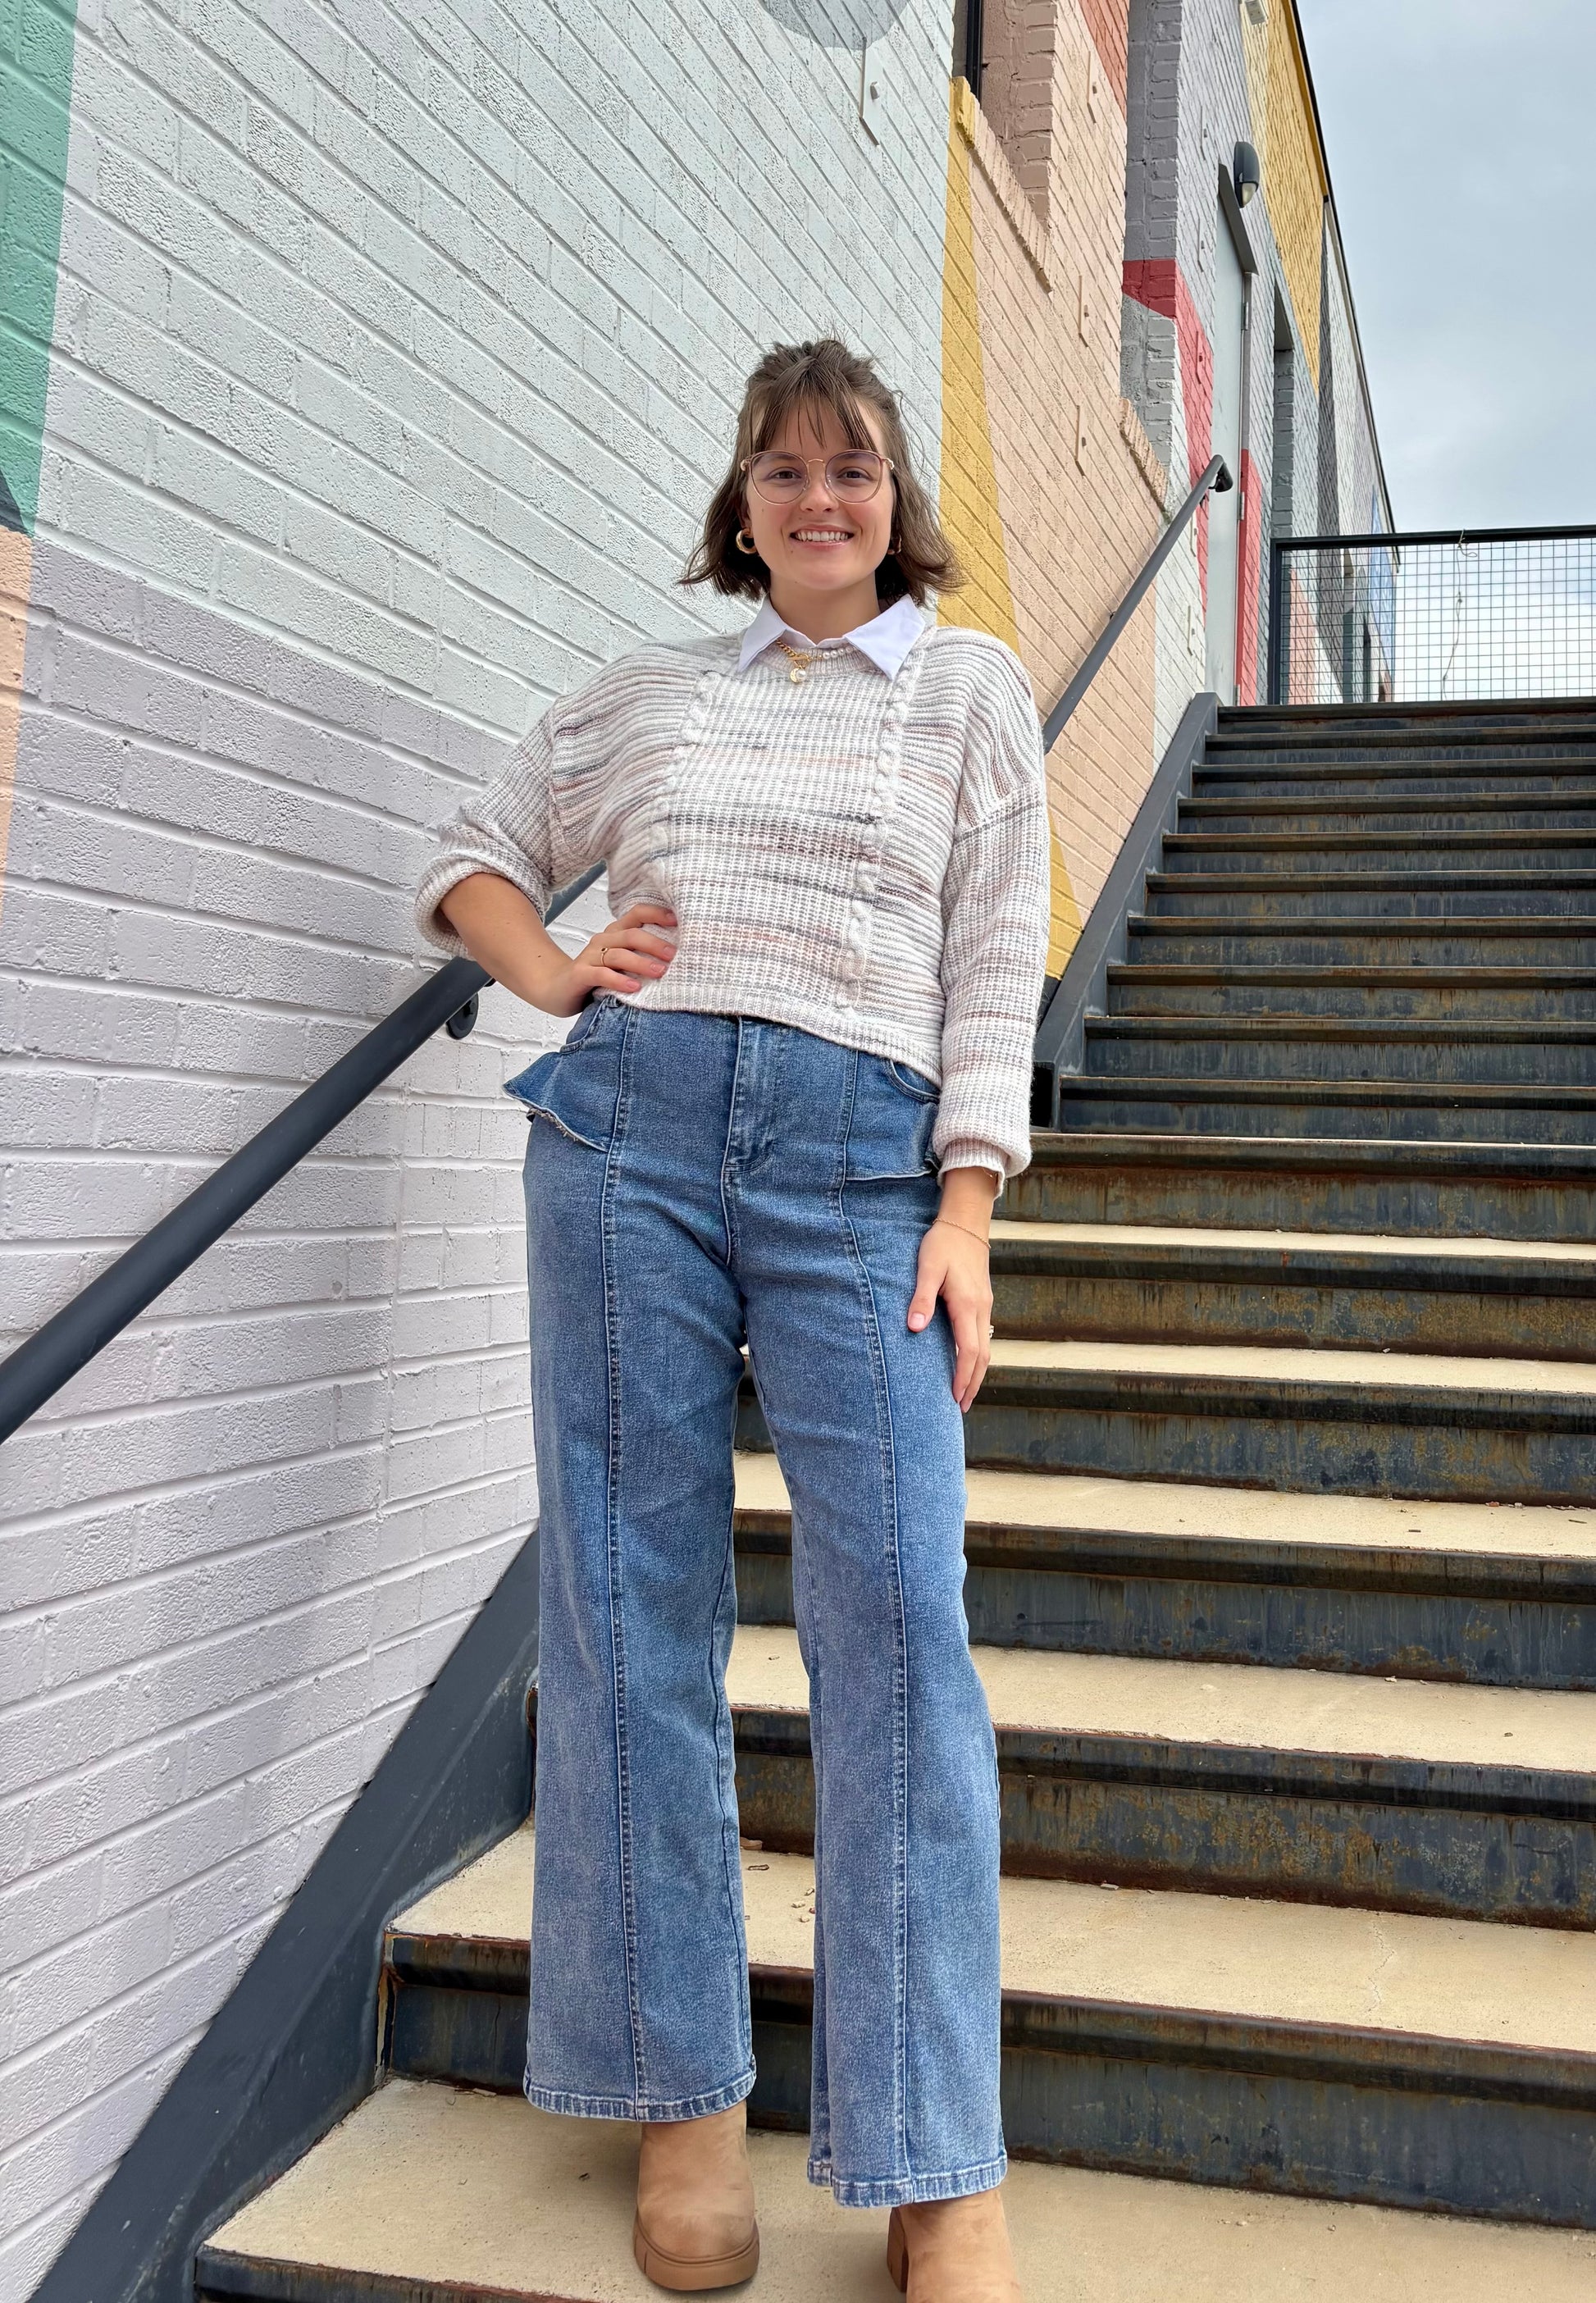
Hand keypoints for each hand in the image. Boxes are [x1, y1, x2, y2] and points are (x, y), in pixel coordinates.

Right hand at [436, 876, 678, 1017]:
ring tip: (660, 972)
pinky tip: (634, 987)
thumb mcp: (620, 963)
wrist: (555, 989)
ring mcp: (589, 957)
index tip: (678, 922)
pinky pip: (601, 974)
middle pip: (631, 935)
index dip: (657, 914)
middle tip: (674, 955)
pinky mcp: (580, 975)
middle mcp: (602, 940)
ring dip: (640, 962)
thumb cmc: (595, 977)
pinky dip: (618, 980)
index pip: (636, 914)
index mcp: (614, 933)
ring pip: (617, 954)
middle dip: (654, 944)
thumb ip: (641, 956)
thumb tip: (678, 958)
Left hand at [908, 1218, 992, 1411]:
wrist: (965, 1223)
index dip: (963, 1376)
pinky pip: (984, 1337)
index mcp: (967, 1304)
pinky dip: (977, 1357)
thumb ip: (921, 1298)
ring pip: (987, 1348)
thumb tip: (914, 1328)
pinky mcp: (983, 1302)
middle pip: (983, 1356)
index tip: (955, 1398)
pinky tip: (967, 1363)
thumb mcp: (927, 1268)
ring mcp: (985, 1306)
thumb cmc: (942, 1244)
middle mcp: (981, 1309)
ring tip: (965, 1394)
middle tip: (961, 1408)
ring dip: (977, 1372)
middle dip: (973, 1383)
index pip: (969, 1350)